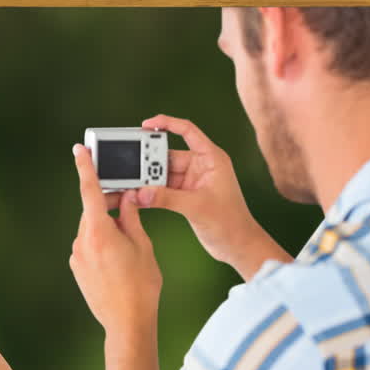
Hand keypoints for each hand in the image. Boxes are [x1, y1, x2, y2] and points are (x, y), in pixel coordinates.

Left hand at [69, 143, 162, 337]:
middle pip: (93, 212)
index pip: (89, 191)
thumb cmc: (140, 285)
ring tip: (130, 244)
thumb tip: (127, 200)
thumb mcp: (142, 245)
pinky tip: (120, 258)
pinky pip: (89, 246)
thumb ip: (132, 218)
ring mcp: (77, 257)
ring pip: (92, 230)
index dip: (85, 168)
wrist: (127, 322)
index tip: (80, 150)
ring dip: (108, 228)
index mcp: (99, 232)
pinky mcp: (78, 269)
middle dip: (110, 206)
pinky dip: (103, 243)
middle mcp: (82, 242)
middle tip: (130, 205)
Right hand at [136, 114, 289, 279]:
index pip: (187, 131)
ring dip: (148, 179)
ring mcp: (191, 181)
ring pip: (163, 173)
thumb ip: (168, 199)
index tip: (145, 125)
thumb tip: (142, 193)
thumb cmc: (230, 223)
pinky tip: (138, 195)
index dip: (166, 123)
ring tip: (131, 184)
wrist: (237, 246)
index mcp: (211, 158)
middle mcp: (201, 166)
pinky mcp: (184, 196)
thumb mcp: (198, 207)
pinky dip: (151, 192)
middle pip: (169, 155)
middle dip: (150, 160)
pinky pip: (162, 188)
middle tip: (131, 166)